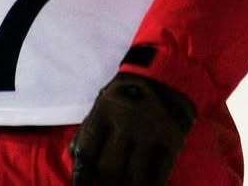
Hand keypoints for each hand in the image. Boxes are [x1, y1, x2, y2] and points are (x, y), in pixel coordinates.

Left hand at [70, 73, 194, 185]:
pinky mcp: (172, 140)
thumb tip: (75, 163)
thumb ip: (88, 130)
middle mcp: (126, 120)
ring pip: (133, 179)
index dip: (81, 177)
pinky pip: (158, 176)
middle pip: (108, 170)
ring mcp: (150, 131)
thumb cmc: (128, 92)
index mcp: (105, 108)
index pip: (86, 152)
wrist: (167, 73)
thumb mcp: (104, 101)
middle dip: (104, 185)